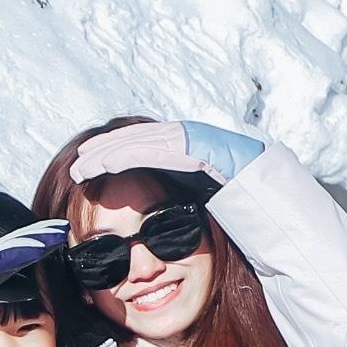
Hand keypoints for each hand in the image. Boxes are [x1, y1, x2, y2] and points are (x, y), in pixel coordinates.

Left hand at [66, 120, 265, 187]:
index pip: (140, 144)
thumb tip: (154, 208)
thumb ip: (176, 191)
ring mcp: (193, 139)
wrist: (271, 199)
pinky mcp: (197, 147)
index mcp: (184, 148)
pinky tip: (105, 163)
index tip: (86, 163)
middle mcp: (186, 138)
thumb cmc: (237, 203)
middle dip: (102, 150)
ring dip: (107, 153)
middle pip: (134, 139)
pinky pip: (154, 149)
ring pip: (139, 142)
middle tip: (76, 165)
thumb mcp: (197, 196)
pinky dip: (127, 154)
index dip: (112, 151)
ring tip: (81, 166)